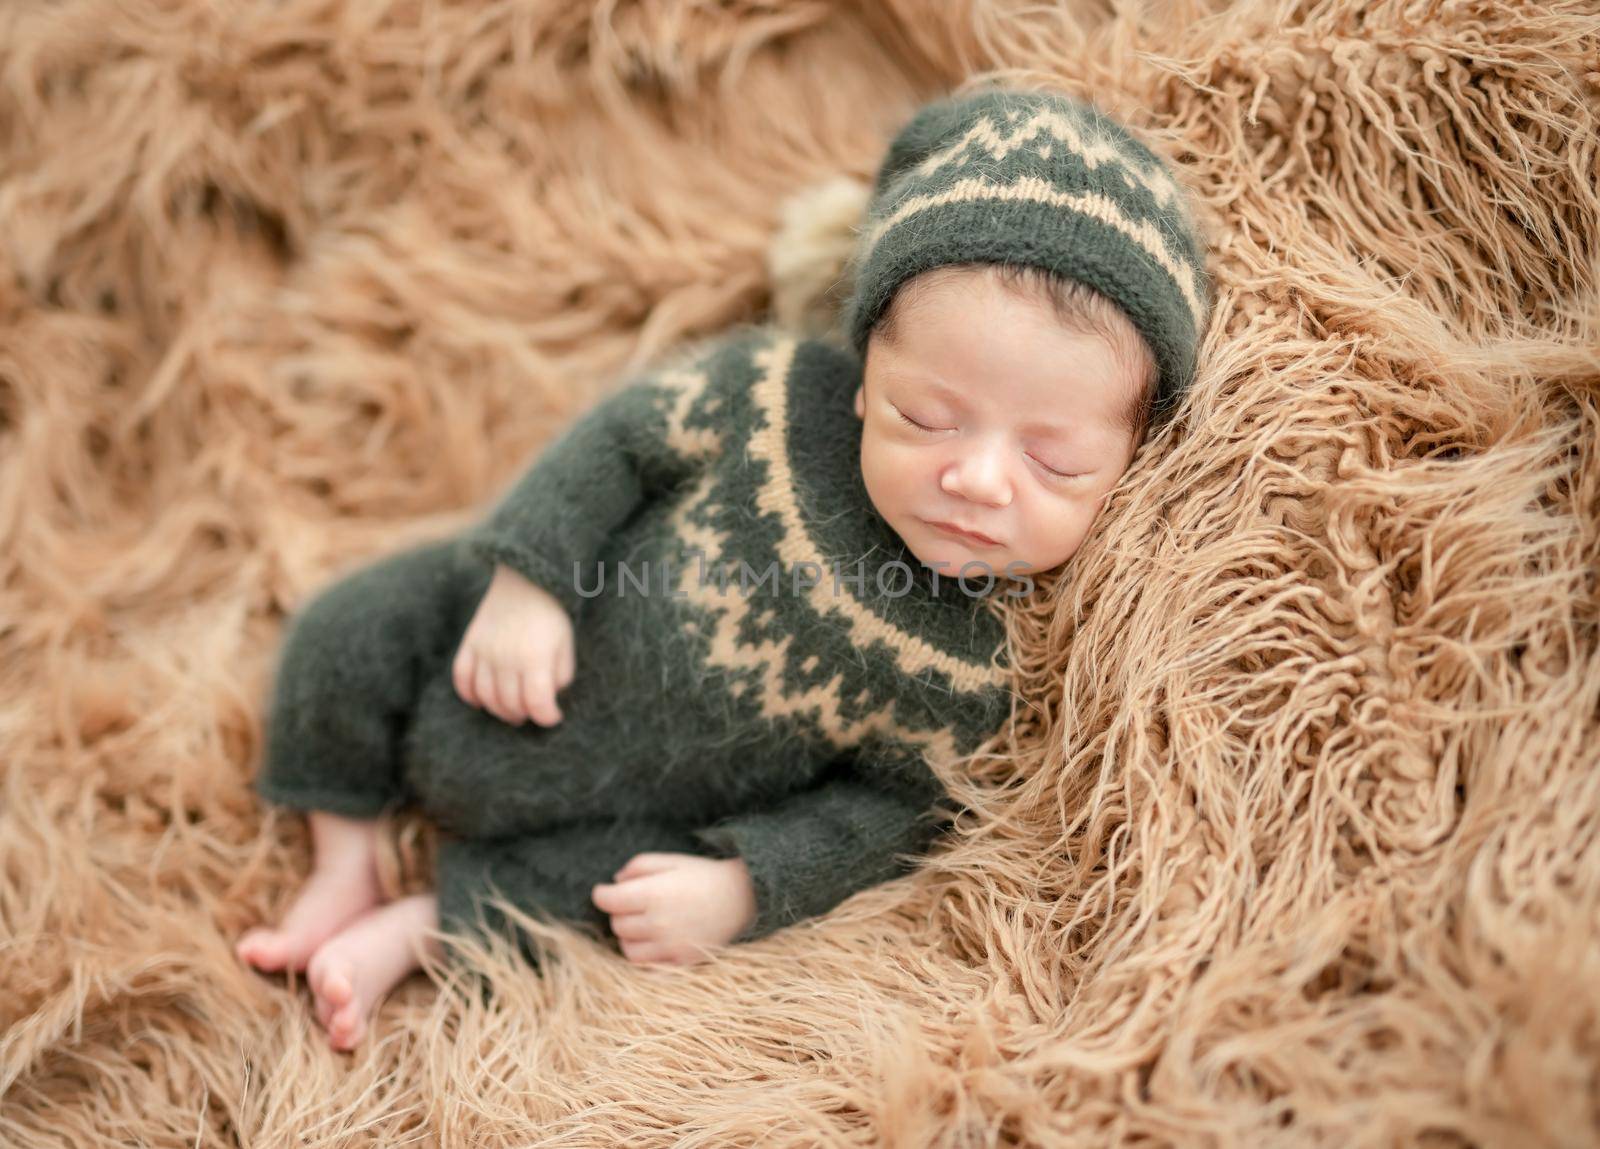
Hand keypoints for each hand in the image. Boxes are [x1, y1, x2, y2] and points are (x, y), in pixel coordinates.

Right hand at [453, 564, 574, 726]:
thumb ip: (560, 677)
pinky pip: (461, 678)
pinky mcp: (469, 643)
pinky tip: (481, 700)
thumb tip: (546, 700)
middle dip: (524, 715)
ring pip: (485, 696)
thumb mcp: (566, 646)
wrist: (525, 579)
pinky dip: (469, 695)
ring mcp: (484, 651)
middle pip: (510, 704)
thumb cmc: (551, 616)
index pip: (537, 703)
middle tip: (531, 713)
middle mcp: (506, 658)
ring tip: (511, 710)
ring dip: (499, 710)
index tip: (553, 716)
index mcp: (535, 658)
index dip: (547, 717)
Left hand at [592, 853, 757, 964]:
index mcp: (653, 894)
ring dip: (629, 936)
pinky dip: (644, 955)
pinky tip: (652, 941)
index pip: (607, 900)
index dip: (601, 893)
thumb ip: (638, 866)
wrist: (743, 898)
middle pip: (617, 924)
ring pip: (627, 949)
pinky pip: (647, 966)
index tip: (604, 891)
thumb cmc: (704, 875)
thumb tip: (614, 882)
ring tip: (641, 924)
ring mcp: (669, 946)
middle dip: (619, 913)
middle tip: (632, 904)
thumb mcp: (672, 860)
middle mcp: (658, 923)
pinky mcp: (680, 962)